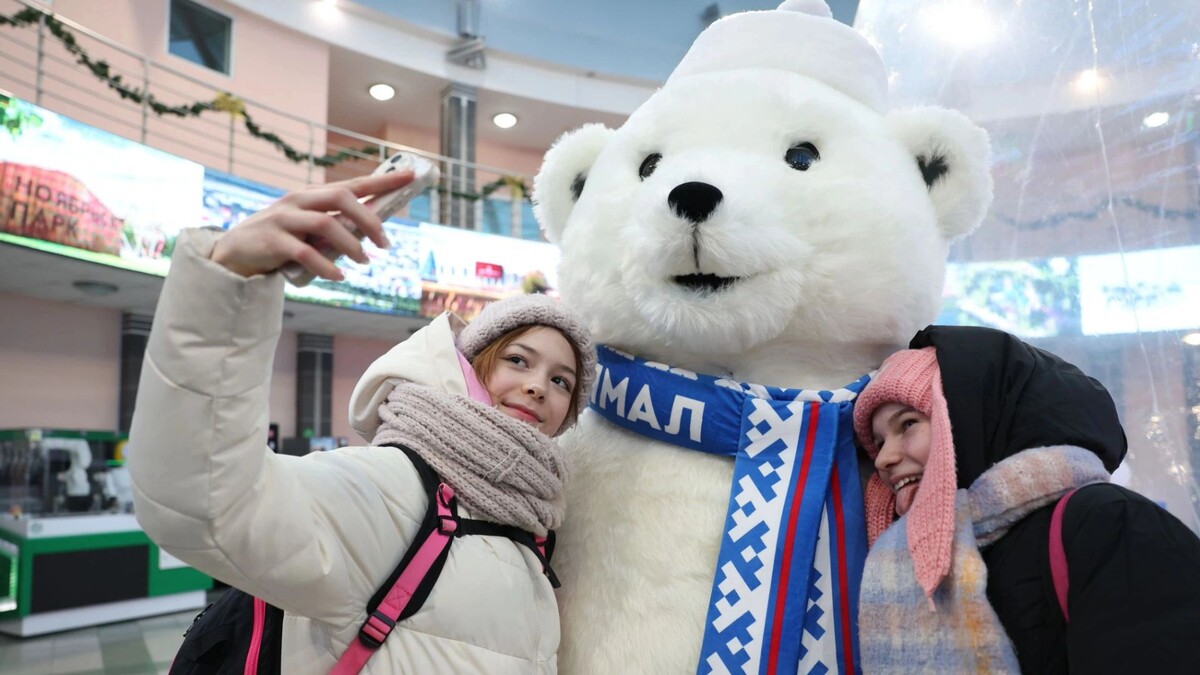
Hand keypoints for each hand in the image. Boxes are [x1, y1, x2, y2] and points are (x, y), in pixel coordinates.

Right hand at [209, 170, 411, 279]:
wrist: (233, 254)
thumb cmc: (279, 241)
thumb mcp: (307, 229)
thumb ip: (334, 226)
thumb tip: (373, 230)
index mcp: (311, 195)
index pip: (352, 183)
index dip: (382, 181)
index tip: (411, 177)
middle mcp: (298, 201)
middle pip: (342, 198)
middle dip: (370, 219)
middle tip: (386, 243)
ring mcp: (283, 219)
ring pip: (326, 224)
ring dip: (351, 245)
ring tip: (364, 262)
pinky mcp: (271, 242)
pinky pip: (304, 253)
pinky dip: (326, 266)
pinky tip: (339, 276)